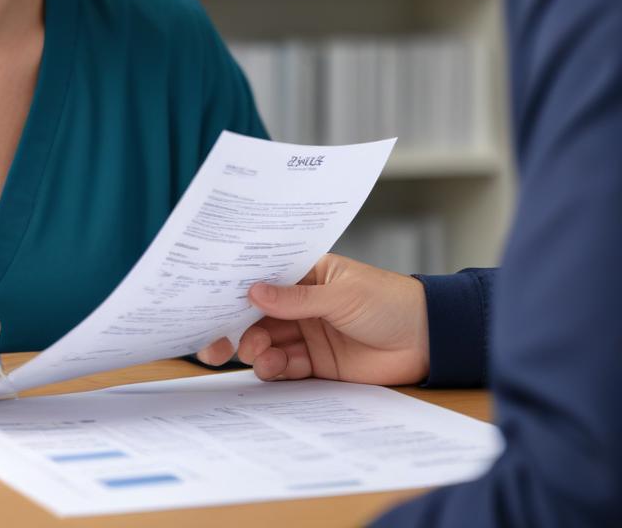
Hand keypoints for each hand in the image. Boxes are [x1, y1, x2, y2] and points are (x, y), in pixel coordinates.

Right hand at [196, 253, 429, 384]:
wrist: (429, 340)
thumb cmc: (389, 300)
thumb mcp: (341, 294)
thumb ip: (297, 299)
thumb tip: (253, 292)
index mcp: (307, 274)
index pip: (265, 278)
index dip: (238, 289)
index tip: (212, 300)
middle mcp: (302, 302)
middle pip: (259, 315)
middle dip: (238, 326)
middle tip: (221, 341)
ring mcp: (308, 333)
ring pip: (268, 341)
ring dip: (256, 349)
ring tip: (256, 355)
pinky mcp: (318, 363)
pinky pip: (286, 366)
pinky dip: (275, 368)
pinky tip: (271, 368)